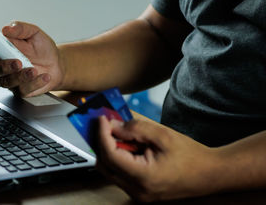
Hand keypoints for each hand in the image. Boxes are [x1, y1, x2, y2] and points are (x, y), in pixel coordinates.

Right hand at [0, 21, 63, 96]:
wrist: (57, 64)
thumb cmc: (42, 48)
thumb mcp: (34, 33)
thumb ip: (21, 28)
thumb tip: (7, 28)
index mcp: (1, 48)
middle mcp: (2, 64)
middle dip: (3, 66)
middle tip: (17, 62)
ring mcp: (10, 78)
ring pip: (7, 81)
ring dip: (21, 76)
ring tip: (34, 70)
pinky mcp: (21, 90)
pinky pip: (23, 89)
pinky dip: (35, 83)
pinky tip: (45, 76)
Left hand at [96, 113, 220, 201]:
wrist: (210, 174)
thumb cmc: (191, 156)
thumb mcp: (163, 135)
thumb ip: (136, 128)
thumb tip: (113, 124)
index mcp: (143, 177)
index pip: (110, 155)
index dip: (102, 134)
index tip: (101, 118)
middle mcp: (137, 190)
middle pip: (105, 164)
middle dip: (101, 141)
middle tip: (105, 122)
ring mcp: (138, 194)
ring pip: (110, 170)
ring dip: (110, 148)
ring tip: (118, 130)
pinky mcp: (139, 191)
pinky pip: (120, 173)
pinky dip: (119, 156)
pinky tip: (127, 143)